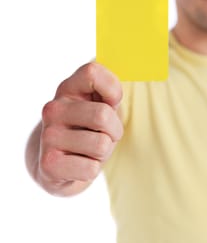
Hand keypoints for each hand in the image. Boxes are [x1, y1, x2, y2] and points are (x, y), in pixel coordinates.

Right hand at [38, 62, 122, 193]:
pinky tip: (78, 164)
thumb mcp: (99, 105)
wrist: (57, 164)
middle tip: (103, 135)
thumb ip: (110, 91)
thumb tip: (121, 89)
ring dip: (103, 153)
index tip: (111, 103)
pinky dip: (92, 170)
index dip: (113, 90)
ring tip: (88, 151)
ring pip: (101, 145)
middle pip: (103, 115)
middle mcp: (53, 108)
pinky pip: (92, 169)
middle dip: (114, 131)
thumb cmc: (86, 130)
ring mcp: (48, 136)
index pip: (92, 72)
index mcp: (67, 88)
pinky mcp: (49, 164)